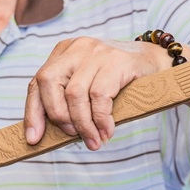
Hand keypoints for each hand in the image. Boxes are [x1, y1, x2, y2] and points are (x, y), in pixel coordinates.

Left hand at [23, 36, 167, 149]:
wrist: (156, 63)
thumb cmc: (118, 81)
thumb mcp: (88, 85)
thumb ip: (67, 101)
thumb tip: (44, 135)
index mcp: (63, 53)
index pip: (37, 82)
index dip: (33, 112)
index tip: (33, 139)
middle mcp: (76, 48)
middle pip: (49, 83)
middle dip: (57, 115)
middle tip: (72, 135)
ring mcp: (95, 52)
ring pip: (74, 94)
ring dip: (82, 124)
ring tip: (94, 141)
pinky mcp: (116, 61)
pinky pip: (99, 97)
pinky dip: (100, 120)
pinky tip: (107, 131)